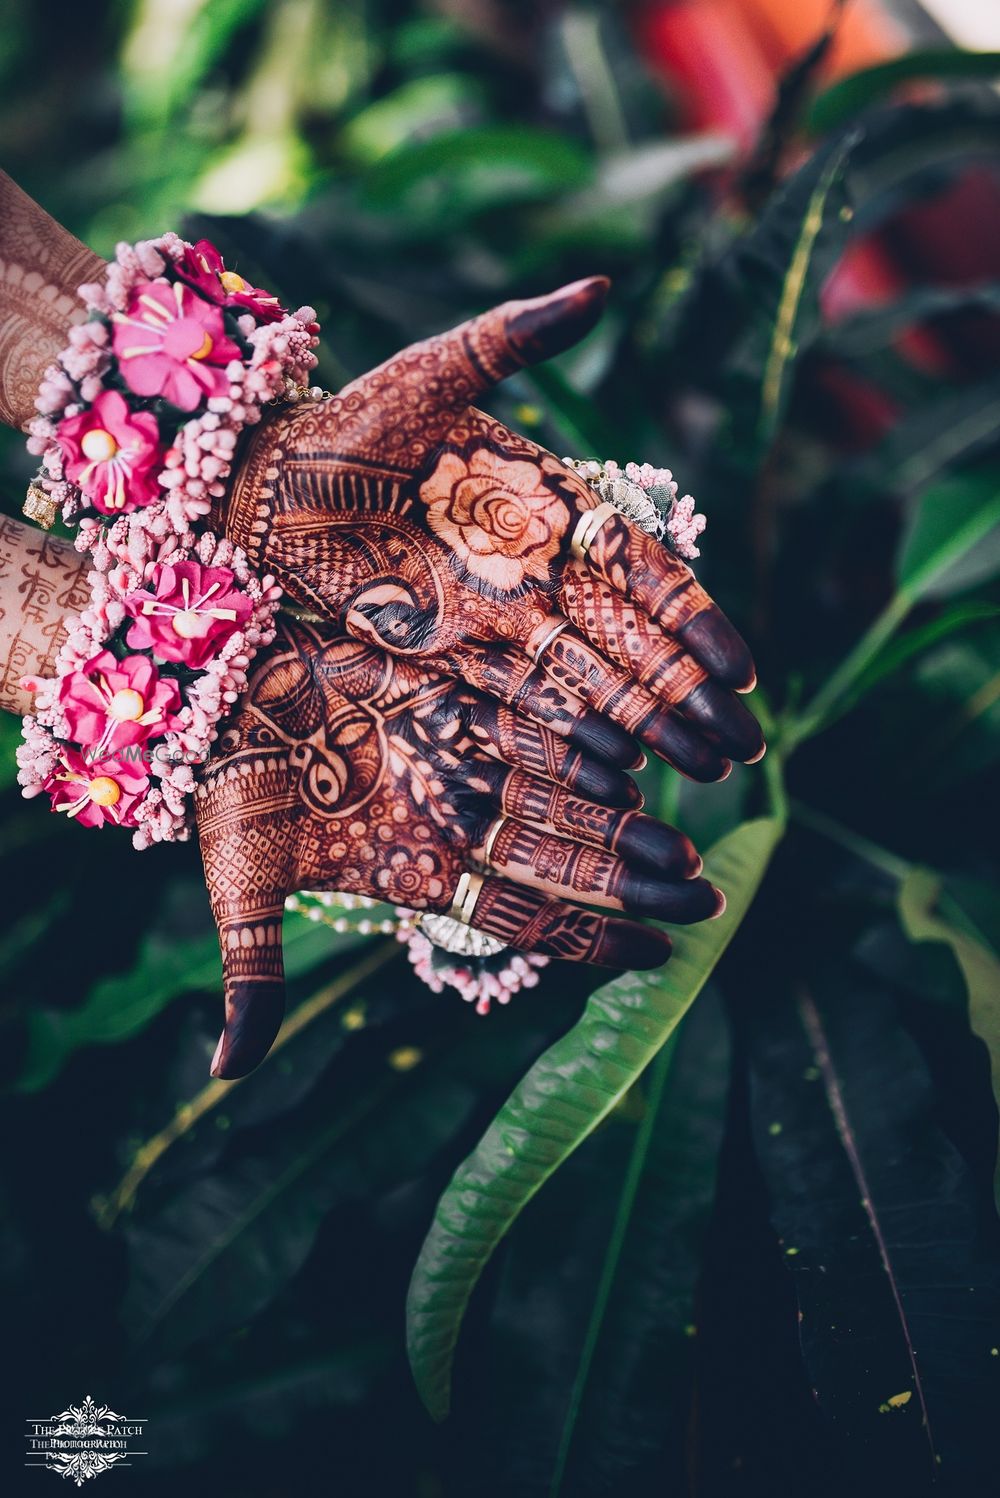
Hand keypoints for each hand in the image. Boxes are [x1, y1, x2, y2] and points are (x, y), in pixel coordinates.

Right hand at [197, 614, 721, 1079]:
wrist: (212, 679)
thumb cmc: (227, 778)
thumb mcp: (242, 876)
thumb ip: (254, 971)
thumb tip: (224, 1076)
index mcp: (421, 865)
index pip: (522, 915)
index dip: (588, 940)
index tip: (655, 960)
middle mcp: (454, 812)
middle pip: (561, 856)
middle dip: (630, 882)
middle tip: (701, 903)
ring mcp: (461, 749)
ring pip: (563, 791)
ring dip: (624, 821)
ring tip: (686, 854)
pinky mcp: (457, 684)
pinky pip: (536, 715)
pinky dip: (586, 737)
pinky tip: (638, 761)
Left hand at [221, 280, 763, 783]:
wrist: (268, 482)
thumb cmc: (351, 420)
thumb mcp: (438, 372)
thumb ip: (519, 339)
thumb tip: (603, 286)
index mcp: (550, 503)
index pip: (641, 572)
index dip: (693, 623)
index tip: (742, 674)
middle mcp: (535, 568)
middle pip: (629, 643)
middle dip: (685, 696)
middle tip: (741, 751)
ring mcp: (494, 615)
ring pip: (586, 682)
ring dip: (643, 727)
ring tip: (700, 772)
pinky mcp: (446, 651)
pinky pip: (518, 703)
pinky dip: (566, 737)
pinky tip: (616, 775)